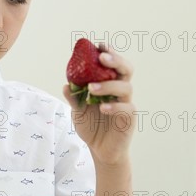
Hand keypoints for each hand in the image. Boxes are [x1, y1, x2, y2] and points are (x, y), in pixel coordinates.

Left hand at [63, 45, 134, 166]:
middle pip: (126, 70)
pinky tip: (102, 108)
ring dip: (108, 85)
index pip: (112, 65)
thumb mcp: (78, 111)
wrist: (100, 150)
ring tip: (91, 88)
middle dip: (116, 60)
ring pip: (126, 87)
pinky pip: (126, 109)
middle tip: (102, 57)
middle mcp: (120, 92)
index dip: (109, 53)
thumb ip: (74, 98)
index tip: (99, 45)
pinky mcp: (129, 119)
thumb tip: (66, 85)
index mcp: (109, 85)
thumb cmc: (91, 127)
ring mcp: (126, 104)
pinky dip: (114, 106)